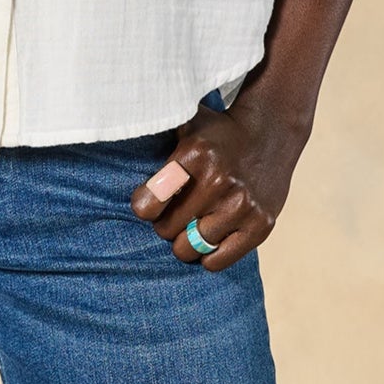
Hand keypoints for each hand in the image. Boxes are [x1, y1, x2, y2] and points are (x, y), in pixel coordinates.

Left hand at [129, 92, 301, 269]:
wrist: (270, 134)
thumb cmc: (217, 132)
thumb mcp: (187, 122)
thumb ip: (156, 130)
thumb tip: (113, 130)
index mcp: (196, 154)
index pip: (149, 202)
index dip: (143, 207)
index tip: (146, 204)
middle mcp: (218, 181)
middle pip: (166, 229)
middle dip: (164, 224)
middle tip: (172, 213)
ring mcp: (242, 206)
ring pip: (190, 248)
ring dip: (184, 242)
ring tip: (188, 227)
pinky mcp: (261, 226)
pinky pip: (217, 261)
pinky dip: (207, 257)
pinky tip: (208, 239)